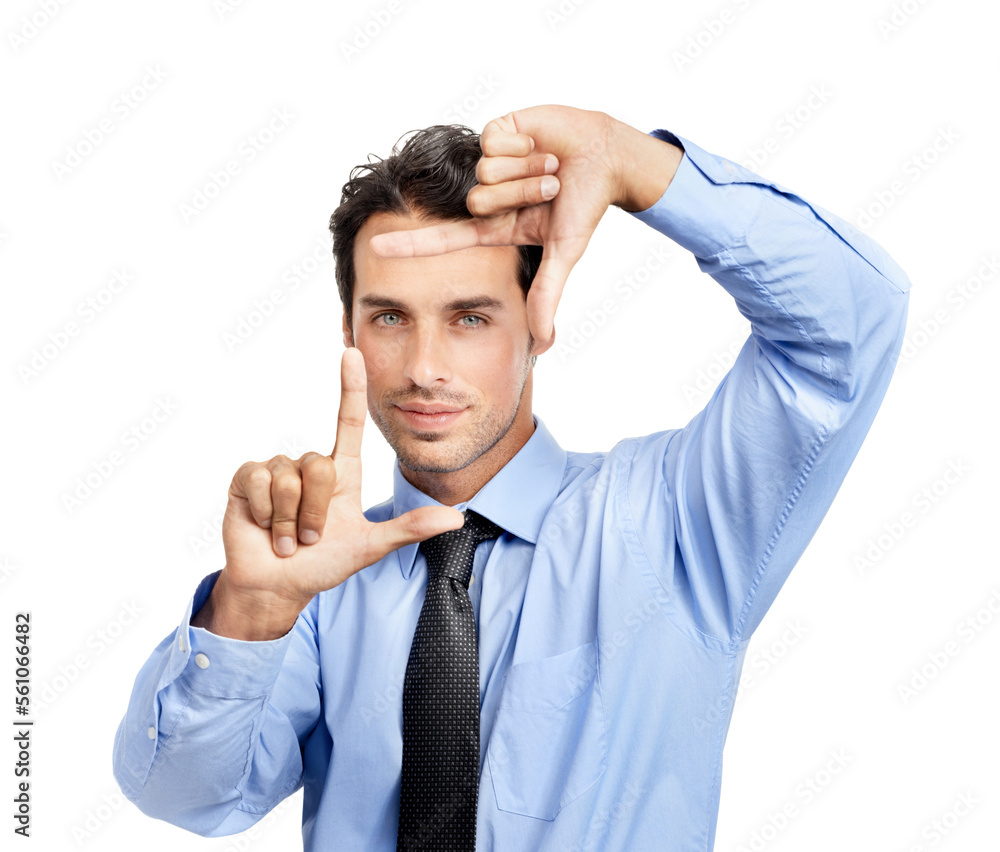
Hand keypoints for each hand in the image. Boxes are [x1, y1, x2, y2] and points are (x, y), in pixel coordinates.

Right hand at [195, 347, 465, 639]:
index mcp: (341, 472)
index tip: (352, 352)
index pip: (348, 420)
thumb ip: (410, 529)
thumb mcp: (370, 546)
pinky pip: (259, 481)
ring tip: (288, 538)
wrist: (278, 585)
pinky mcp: (246, 478)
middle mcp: (309, 464)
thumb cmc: (323, 564)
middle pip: (320, 466)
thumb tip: (458, 517)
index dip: (350, 386)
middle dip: (317, 513)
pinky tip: (265, 528)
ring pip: (289, 479)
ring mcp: (276, 469)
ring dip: (290, 520)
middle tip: (311, 538)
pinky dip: (265, 514)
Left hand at [368, 105, 680, 348]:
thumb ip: (546, 296)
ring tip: (549, 166)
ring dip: (526, 170)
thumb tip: (541, 346)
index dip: (409, 245)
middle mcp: (486, 194)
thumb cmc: (585, 204)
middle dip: (519, 196)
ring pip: (484, 172)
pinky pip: (492, 141)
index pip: (444, 239)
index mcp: (494, 225)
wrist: (605, 156)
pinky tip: (539, 142)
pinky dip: (522, 144)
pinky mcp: (496, 129)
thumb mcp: (564, 253)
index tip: (374, 249)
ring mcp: (489, 162)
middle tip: (549, 189)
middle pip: (476, 202)